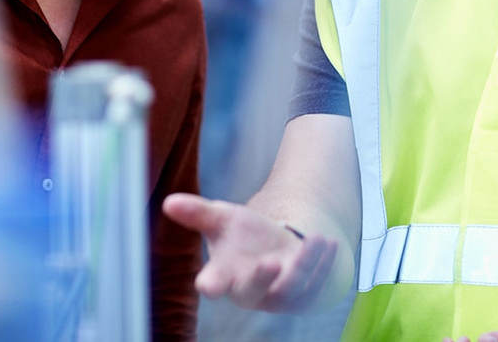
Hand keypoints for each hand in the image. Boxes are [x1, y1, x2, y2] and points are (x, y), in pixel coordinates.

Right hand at [162, 192, 337, 311]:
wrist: (278, 249)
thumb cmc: (244, 238)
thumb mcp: (222, 220)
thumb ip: (197, 213)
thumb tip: (169, 202)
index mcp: (224, 276)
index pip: (213, 283)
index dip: (211, 284)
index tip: (206, 285)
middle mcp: (250, 291)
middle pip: (253, 291)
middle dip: (262, 278)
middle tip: (269, 262)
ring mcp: (278, 296)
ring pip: (291, 287)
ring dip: (304, 264)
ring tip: (314, 238)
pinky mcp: (303, 296)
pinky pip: (315, 284)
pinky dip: (323, 265)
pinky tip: (328, 244)